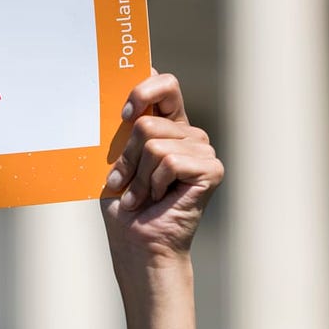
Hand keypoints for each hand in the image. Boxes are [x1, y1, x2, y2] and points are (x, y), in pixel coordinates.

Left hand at [100, 72, 223, 277]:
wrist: (137, 243)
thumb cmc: (126, 205)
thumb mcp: (116, 160)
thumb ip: (123, 129)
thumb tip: (119, 104)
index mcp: (169, 126)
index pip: (165, 84)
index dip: (143, 90)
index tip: (122, 114)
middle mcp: (189, 134)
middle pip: (147, 121)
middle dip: (127, 155)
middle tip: (125, 181)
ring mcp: (203, 151)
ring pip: (154, 144)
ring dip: (139, 176)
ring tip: (141, 196)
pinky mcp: (211, 169)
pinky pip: (170, 161)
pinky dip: (154, 183)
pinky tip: (158, 198)